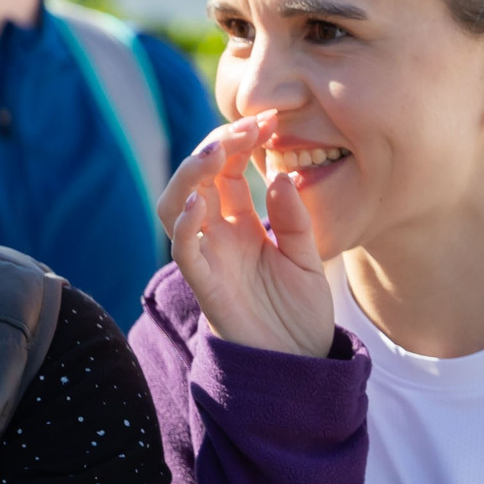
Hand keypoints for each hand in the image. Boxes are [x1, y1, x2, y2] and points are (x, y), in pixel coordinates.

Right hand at [157, 112, 335, 358]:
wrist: (300, 362)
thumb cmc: (300, 313)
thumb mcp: (307, 259)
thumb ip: (294, 220)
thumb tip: (280, 176)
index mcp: (241, 225)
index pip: (227, 171)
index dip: (240, 144)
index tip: (269, 121)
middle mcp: (217, 235)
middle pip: (198, 179)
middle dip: (216, 147)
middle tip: (249, 127)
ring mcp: (207, 257)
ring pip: (176, 205)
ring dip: (190, 175)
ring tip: (215, 151)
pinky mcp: (205, 284)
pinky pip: (183, 249)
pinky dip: (185, 224)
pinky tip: (200, 201)